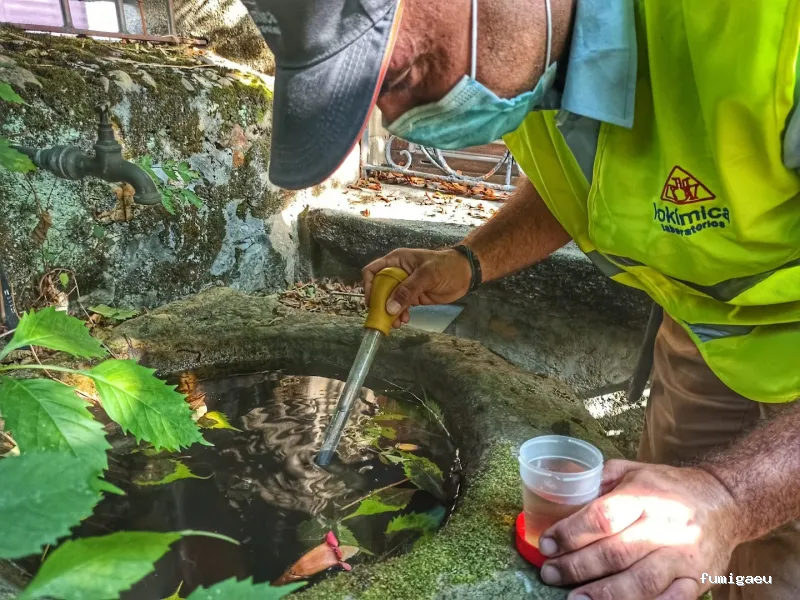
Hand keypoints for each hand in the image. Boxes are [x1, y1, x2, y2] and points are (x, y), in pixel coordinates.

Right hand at [362, 248, 471, 328]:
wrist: (466, 273)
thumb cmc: (447, 267)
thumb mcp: (427, 275)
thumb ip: (408, 290)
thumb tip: (389, 307)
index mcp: (396, 261)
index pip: (372, 272)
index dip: (368, 286)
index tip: (372, 302)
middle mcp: (397, 273)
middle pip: (378, 289)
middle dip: (380, 304)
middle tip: (384, 318)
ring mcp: (404, 286)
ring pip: (389, 301)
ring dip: (389, 313)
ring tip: (396, 323)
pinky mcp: (412, 297)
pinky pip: (400, 307)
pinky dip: (399, 315)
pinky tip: (404, 321)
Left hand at [538, 460, 742, 599]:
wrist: (723, 501)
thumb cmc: (667, 487)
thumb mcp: (632, 470)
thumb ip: (598, 483)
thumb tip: (561, 498)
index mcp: (644, 495)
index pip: (601, 517)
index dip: (570, 533)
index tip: (547, 544)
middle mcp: (665, 526)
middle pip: (615, 553)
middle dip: (576, 567)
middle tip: (550, 573)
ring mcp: (683, 556)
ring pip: (639, 582)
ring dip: (603, 595)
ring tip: (574, 599)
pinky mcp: (698, 580)